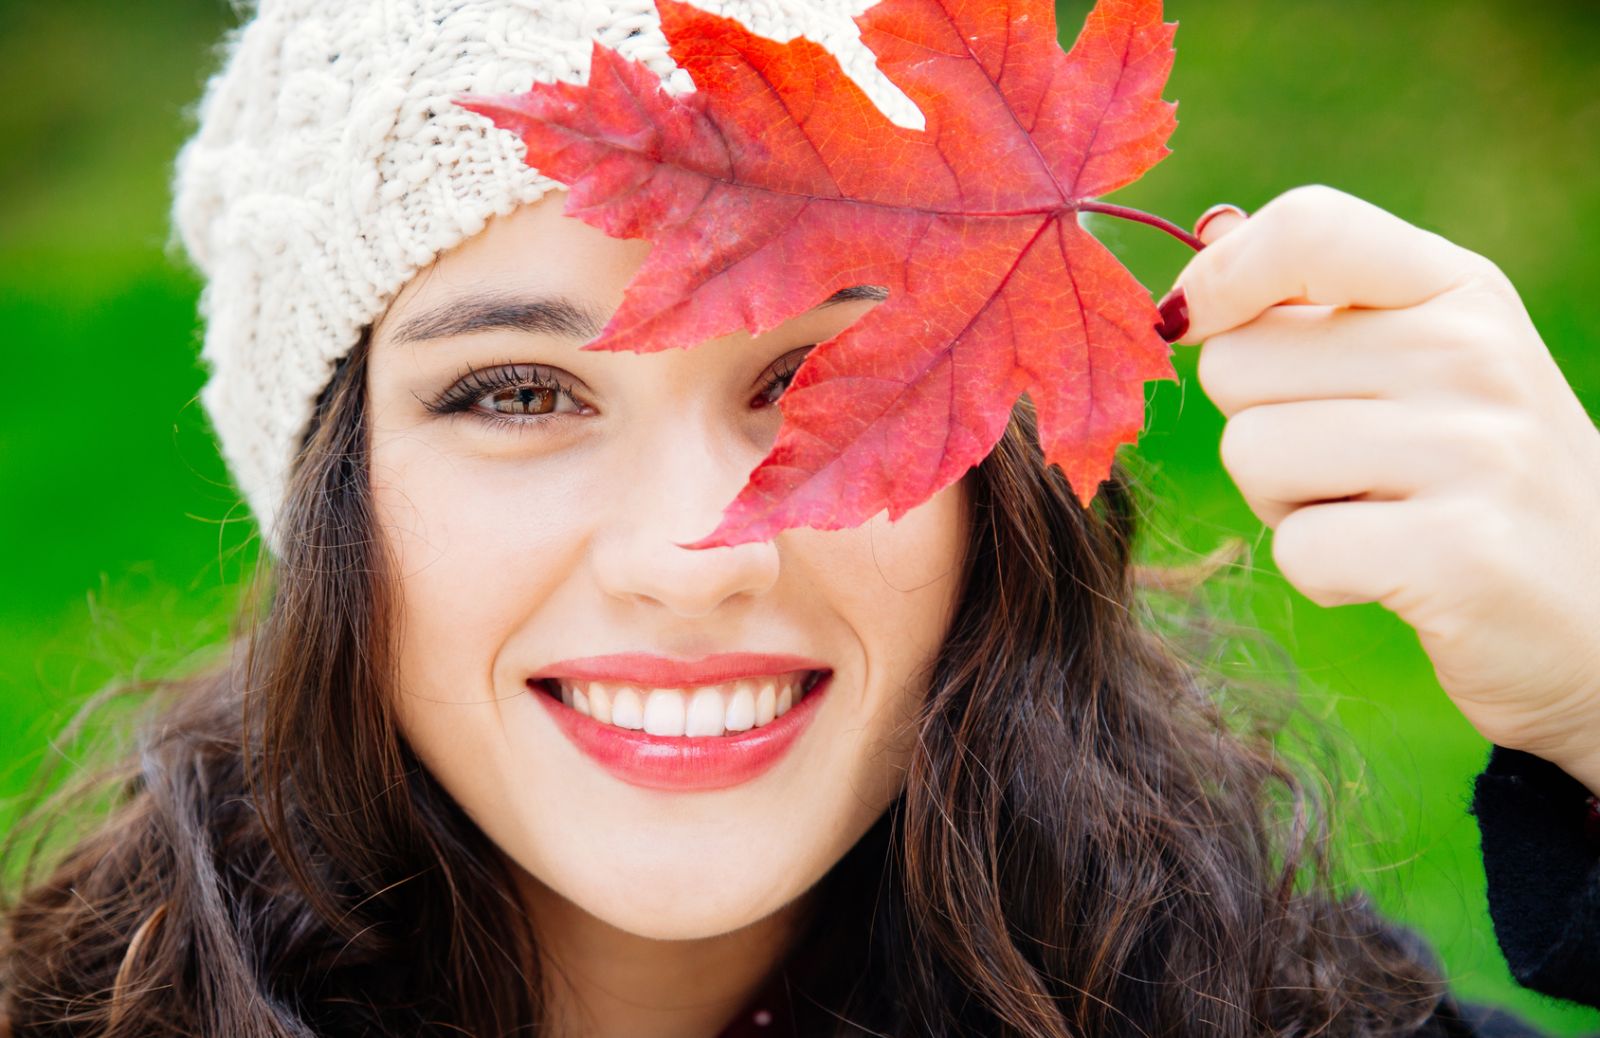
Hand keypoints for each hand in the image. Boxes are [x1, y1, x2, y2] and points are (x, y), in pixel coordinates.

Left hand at [1163, 184, 1599, 796]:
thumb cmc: (1481, 483)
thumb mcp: (1426, 366)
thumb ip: (1319, 298)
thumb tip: (1212, 230)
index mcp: (1460, 290)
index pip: (1308, 226)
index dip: (1220, 275)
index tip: (1192, 322)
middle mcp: (1472, 352)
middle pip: (1237, 362)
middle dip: (1260, 424)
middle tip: (1350, 468)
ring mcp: (1473, 449)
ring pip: (1251, 453)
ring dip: (1285, 506)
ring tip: (1378, 516)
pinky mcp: (1459, 551)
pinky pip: (1295, 547)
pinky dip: (1323, 575)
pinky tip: (1395, 572)